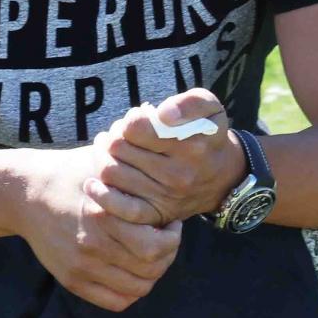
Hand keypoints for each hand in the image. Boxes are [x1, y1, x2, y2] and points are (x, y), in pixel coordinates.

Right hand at [18, 145, 182, 312]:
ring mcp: (81, 267)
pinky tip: (134, 269)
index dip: (173, 237)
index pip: (157, 247)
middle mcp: (93, 247)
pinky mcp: (72, 280)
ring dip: (152, 273)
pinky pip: (115, 301)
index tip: (171, 222)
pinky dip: (131, 291)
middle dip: (168, 255)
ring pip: (137, 289)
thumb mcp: (107, 164)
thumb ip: (137, 173)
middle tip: (166, 239)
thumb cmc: (75, 172)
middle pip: (151, 270)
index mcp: (105, 218)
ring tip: (151, 254)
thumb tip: (173, 173)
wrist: (27, 193)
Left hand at [93, 90, 244, 224]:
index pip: (136, 128)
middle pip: (119, 148)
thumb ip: (190, 103)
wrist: (222, 177)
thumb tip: (163, 115)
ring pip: (111, 173)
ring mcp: (166, 197)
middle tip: (120, 135)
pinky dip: (101, 194)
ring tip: (111, 152)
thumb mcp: (210, 108)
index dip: (130, 120)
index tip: (136, 120)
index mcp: (192, 146)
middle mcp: (179, 174)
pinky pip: (118, 208)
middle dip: (114, 136)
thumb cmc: (208, 135)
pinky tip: (95, 183)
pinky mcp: (156, 213)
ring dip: (103, 158)